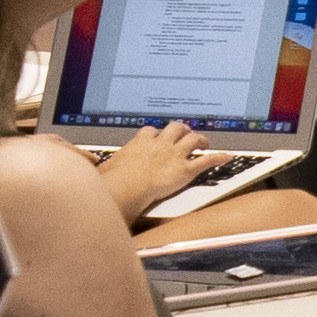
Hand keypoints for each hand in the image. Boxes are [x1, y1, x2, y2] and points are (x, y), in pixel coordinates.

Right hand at [91, 128, 223, 218]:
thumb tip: (90, 172)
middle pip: (175, 128)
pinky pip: (206, 160)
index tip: (158, 136)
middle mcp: (159, 144)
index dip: (157, 133)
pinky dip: (218, 158)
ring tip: (204, 141)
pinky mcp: (185, 170)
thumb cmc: (112, 180)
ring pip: (192, 139)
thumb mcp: (105, 168)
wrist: (124, 188)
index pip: (151, 131)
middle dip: (182, 129)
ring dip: (200, 139)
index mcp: (140, 142)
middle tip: (186, 132)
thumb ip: (105, 167)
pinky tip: (226, 157)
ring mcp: (174, 155)